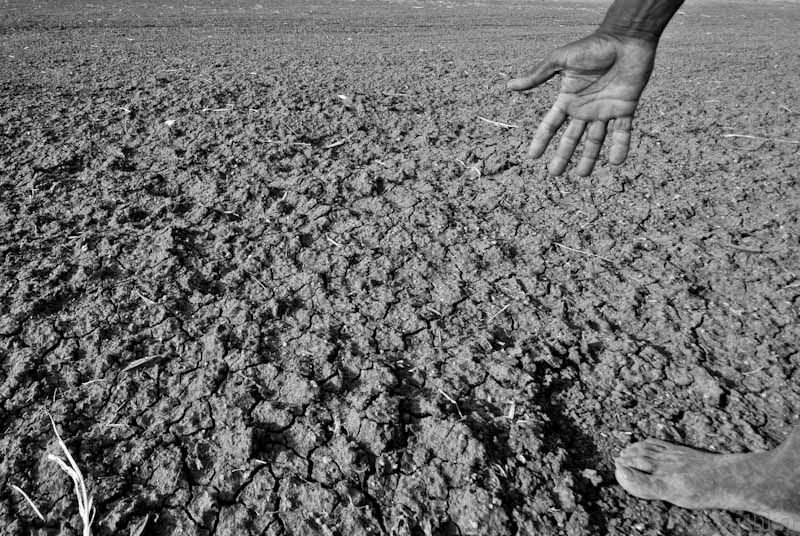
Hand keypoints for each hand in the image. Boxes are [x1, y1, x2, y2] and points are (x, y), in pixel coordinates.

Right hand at [508, 32, 656, 175]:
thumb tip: (509, 85)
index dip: (541, 140)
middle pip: (571, 138)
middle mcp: (584, 108)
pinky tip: (616, 162)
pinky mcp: (626, 108)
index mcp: (568, 98)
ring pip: (595, 140)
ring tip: (583, 175)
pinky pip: (623, 132)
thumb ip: (538, 75)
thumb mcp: (560, 60)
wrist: (625, 38)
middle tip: (555, 173)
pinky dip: (620, 147)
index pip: (551, 125)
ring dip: (589, 158)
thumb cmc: (592, 45)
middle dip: (563, 156)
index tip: (532, 157)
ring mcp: (605, 110)